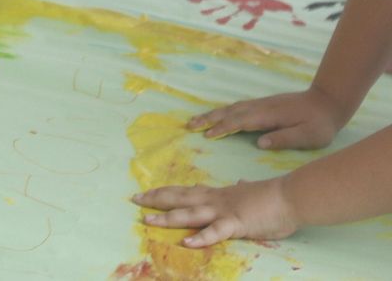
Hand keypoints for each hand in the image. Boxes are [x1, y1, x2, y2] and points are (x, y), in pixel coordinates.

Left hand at [134, 178, 297, 247]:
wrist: (291, 196)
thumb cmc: (273, 197)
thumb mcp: (251, 191)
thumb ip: (241, 189)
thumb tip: (240, 182)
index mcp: (218, 194)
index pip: (185, 191)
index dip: (166, 192)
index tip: (147, 192)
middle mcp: (215, 200)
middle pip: (180, 199)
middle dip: (156, 200)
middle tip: (134, 200)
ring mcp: (223, 211)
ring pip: (190, 214)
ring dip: (168, 218)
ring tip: (147, 221)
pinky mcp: (236, 224)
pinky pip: (215, 232)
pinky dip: (201, 237)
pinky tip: (186, 242)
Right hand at [187, 89, 346, 150]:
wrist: (328, 101)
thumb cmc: (320, 123)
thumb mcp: (309, 136)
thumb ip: (284, 139)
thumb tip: (259, 143)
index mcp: (269, 116)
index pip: (241, 122)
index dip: (223, 128)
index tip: (207, 135)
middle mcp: (261, 107)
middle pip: (230, 112)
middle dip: (209, 119)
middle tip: (189, 125)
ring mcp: (261, 104)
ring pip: (232, 108)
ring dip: (212, 114)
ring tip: (195, 121)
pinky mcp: (263, 105)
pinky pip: (237, 107)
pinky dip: (223, 111)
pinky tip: (217, 115)